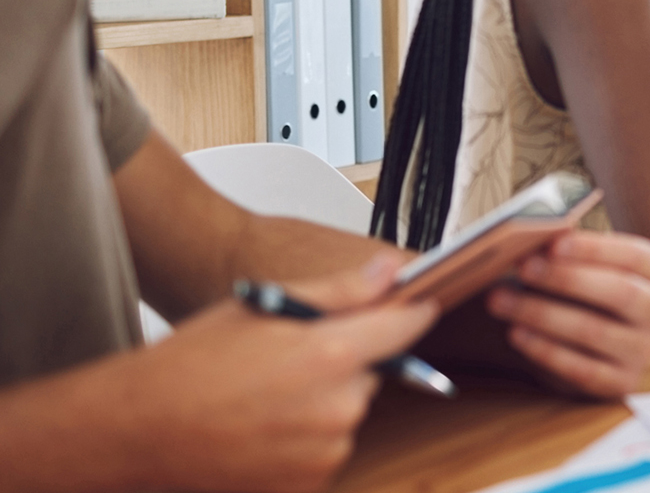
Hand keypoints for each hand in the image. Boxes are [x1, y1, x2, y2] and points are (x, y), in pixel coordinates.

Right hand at [122, 253, 437, 492]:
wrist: (136, 428)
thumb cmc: (190, 364)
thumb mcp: (264, 307)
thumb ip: (339, 290)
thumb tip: (388, 272)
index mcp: (329, 355)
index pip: (403, 328)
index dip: (412, 313)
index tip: (419, 307)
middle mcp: (336, 407)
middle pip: (372, 371)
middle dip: (343, 361)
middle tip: (289, 360)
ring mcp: (326, 451)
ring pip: (349, 411)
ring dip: (324, 401)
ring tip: (267, 396)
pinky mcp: (310, 483)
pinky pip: (328, 447)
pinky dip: (307, 436)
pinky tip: (265, 426)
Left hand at [485, 231, 649, 397]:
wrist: (581, 341)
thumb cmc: (579, 291)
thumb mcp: (580, 265)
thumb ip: (566, 250)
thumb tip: (537, 235)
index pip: (634, 256)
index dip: (595, 249)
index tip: (554, 243)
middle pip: (620, 292)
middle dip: (567, 279)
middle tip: (524, 268)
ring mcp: (643, 350)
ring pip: (596, 331)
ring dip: (544, 313)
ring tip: (502, 300)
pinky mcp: (622, 383)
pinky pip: (584, 370)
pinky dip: (546, 351)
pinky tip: (516, 333)